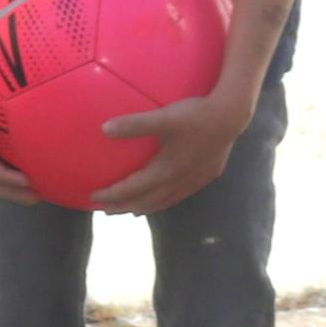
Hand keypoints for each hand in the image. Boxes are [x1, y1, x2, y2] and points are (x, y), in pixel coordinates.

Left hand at [91, 90, 249, 215]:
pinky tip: (164, 194)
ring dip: (145, 207)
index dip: (112, 195)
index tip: (93, 197)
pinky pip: (180, 194)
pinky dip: (165, 199)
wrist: (231, 116)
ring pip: (165, 201)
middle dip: (124, 207)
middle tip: (105, 210)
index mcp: (166, 171)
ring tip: (132, 210)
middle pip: (146, 202)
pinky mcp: (206, 175)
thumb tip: (104, 129)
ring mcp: (194, 181)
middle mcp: (179, 181)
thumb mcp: (162, 117)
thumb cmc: (196, 116)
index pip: (132, 190)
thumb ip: (134, 124)